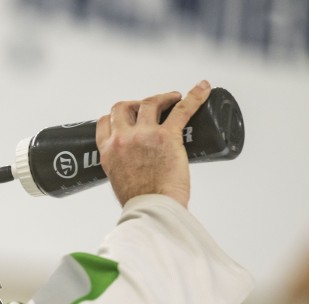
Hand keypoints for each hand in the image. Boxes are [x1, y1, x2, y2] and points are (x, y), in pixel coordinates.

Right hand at [95, 80, 212, 207]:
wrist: (152, 209)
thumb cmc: (139, 202)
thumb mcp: (118, 181)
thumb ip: (122, 167)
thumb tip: (137, 167)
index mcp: (108, 151)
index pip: (105, 122)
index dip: (116, 116)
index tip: (127, 117)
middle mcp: (122, 139)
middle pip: (124, 107)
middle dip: (137, 104)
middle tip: (150, 108)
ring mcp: (144, 135)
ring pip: (150, 102)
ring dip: (162, 97)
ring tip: (174, 98)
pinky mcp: (167, 136)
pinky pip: (182, 109)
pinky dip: (195, 97)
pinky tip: (203, 89)